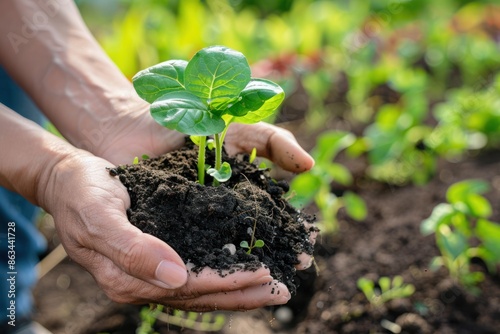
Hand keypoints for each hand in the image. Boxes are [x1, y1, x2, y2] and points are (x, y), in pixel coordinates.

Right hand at [43, 152, 291, 310]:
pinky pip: (196, 273)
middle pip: (202, 296)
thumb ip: (133, 250)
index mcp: (128, 279)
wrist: (67, 178)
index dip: (229, 283)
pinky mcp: (157, 257)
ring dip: (240, 289)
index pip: (190, 288)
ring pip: (202, 289)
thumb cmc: (81, 192)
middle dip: (245, 293)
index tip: (265, 274)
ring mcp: (150, 273)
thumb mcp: (100, 217)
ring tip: (274, 285)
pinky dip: (224, 273)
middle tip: (284, 287)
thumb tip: (176, 278)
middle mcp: (143, 282)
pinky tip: (245, 269)